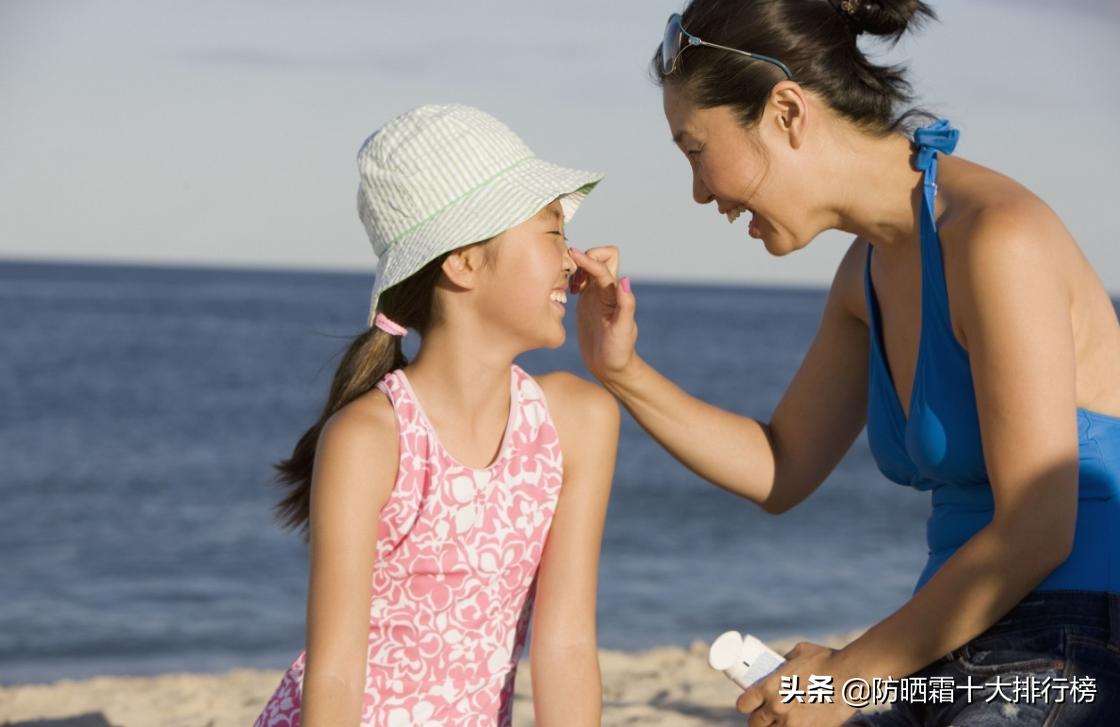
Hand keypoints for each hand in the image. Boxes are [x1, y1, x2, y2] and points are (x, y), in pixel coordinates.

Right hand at [569, 246, 637, 383]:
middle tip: (572, 272)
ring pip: (588, 268)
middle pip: (601, 258)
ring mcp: (594, 296)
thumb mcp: (622, 330)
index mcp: (613, 295)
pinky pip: (578, 282)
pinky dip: (571, 278)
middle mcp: (605, 291)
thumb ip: (626, 305)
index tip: (572, 255)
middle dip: (586, 256)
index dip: (588, 259)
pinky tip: (565, 291)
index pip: (601, 267)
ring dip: (577, 266)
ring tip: (567, 283)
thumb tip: (626, 280)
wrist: (610, 368)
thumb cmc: (619, 352)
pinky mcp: (584, 304)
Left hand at [736, 642, 859, 726]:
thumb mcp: (798, 653)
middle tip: (764, 715)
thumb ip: (784, 662)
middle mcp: (777, 708)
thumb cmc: (826, 658)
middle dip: (758, 720)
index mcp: (770, 687)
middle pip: (755, 724)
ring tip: (780, 720)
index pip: (744, 704)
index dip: (745, 704)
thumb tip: (777, 664)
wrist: (851, 674)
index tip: (748, 704)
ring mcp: (794, 723)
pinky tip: (798, 723)